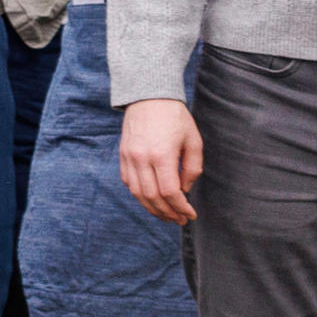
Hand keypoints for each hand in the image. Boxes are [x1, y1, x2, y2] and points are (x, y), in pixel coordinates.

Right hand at [120, 96, 202, 223]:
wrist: (149, 96)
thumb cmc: (175, 118)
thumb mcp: (193, 141)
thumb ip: (192, 168)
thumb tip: (184, 190)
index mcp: (162, 155)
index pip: (169, 192)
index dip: (180, 207)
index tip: (190, 214)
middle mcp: (142, 158)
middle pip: (152, 197)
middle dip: (167, 213)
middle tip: (179, 220)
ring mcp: (129, 157)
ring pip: (138, 193)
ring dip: (152, 208)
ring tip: (166, 215)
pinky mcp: (123, 155)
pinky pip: (128, 182)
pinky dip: (139, 195)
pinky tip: (151, 199)